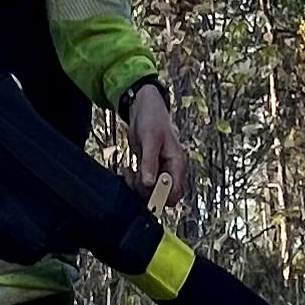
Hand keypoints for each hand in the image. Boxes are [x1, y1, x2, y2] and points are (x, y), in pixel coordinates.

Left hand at [125, 80, 189, 216]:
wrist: (143, 107)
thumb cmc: (152, 118)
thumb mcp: (150, 138)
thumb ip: (150, 161)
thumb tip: (150, 183)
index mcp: (177, 162)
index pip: (175, 192)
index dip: (161, 196)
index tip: (145, 188)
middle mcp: (170, 169)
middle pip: (161, 196)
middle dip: (145, 190)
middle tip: (133, 176)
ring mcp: (159, 170)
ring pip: (149, 191)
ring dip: (136, 185)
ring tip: (129, 171)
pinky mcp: (148, 169)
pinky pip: (142, 184)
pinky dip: (133, 180)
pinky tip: (127, 169)